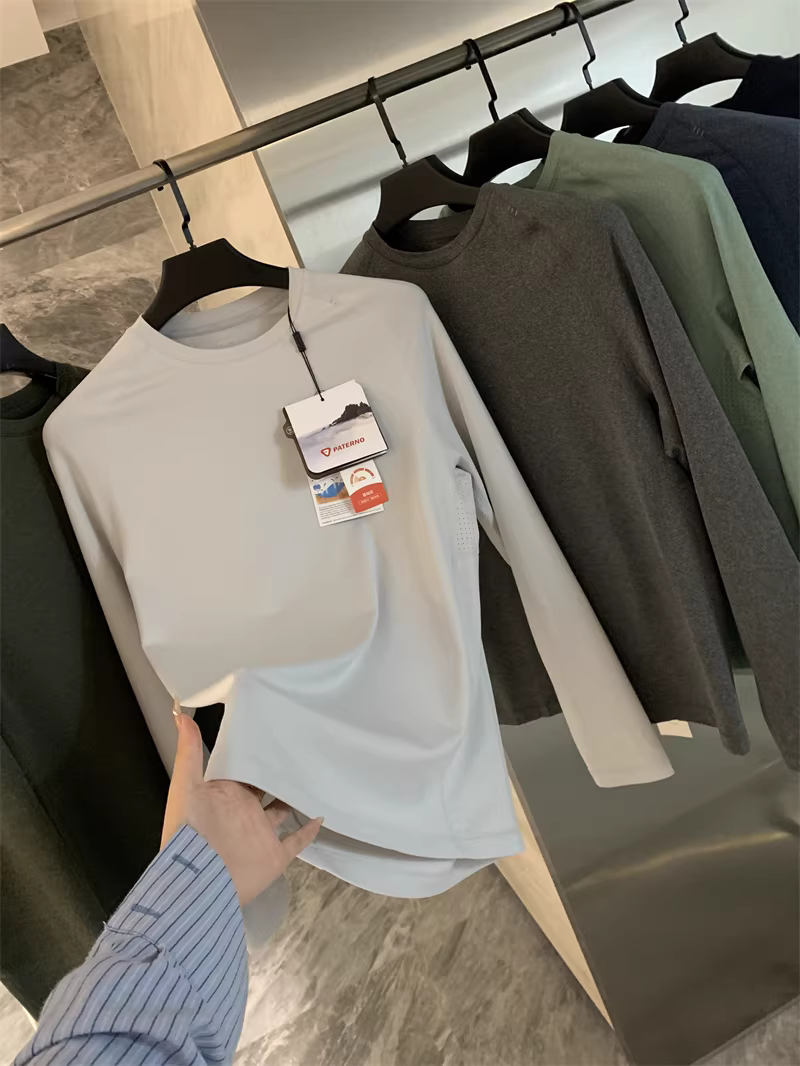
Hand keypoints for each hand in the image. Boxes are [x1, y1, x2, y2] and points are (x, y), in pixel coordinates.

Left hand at [161, 712, 321, 905]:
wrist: (199, 884)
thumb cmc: (189, 833)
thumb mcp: (186, 787)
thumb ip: (189, 752)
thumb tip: (180, 713)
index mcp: (225, 793)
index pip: (243, 767)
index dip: (255, 750)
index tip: (274, 727)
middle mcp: (245, 810)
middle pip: (266, 786)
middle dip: (279, 769)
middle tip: (302, 745)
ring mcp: (261, 833)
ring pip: (284, 810)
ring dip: (296, 796)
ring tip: (315, 775)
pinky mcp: (274, 855)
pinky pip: (297, 841)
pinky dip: (310, 830)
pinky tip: (322, 815)